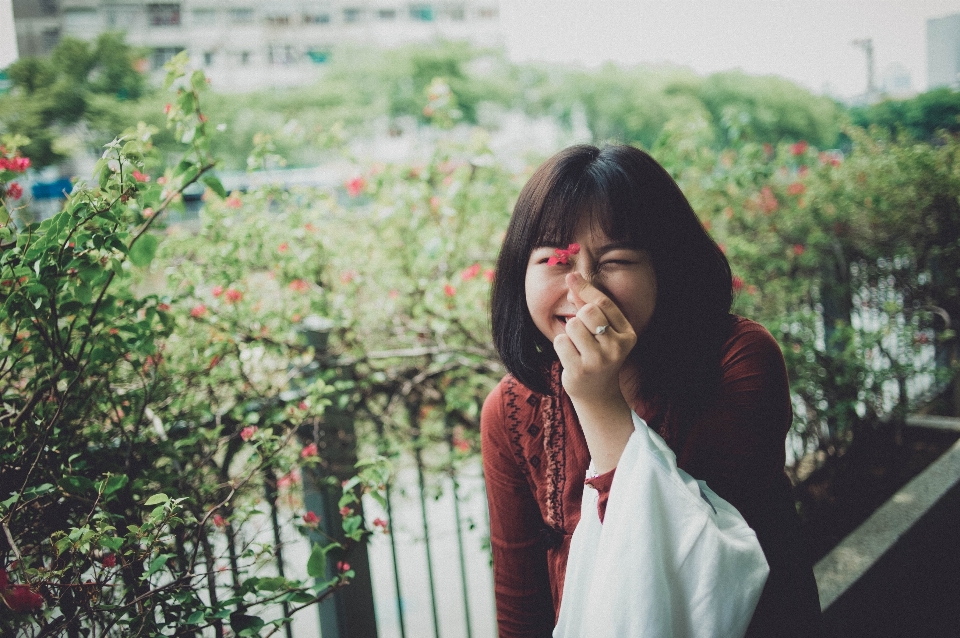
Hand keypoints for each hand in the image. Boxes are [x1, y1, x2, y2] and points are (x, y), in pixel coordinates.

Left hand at [553, 273, 636, 471]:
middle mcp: (616, 347)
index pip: (604, 303)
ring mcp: (599, 360)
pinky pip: (561, 342)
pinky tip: (571, 357)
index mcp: (627, 335)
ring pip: (572, 326)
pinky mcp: (580, 370)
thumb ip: (589, 309)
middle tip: (582, 334)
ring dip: (569, 333)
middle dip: (578, 318)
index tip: (572, 276)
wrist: (597, 395)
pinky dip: (561, 346)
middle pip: (587, 312)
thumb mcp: (601, 333)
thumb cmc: (597, 357)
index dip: (586, 288)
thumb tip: (573, 281)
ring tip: (577, 347)